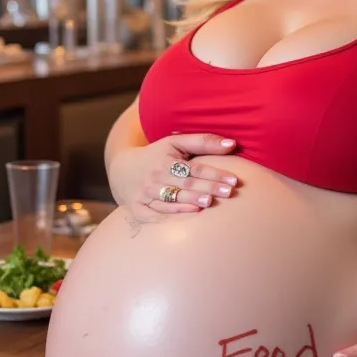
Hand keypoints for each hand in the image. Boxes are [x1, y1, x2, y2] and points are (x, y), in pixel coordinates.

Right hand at [109, 133, 238, 214]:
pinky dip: (172, 214)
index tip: (233, 180)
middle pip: (185, 184)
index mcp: (165, 161)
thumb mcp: (175, 143)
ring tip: (209, 202)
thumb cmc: (157, 156)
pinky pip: (156, 213)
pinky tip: (190, 213)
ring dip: (191, 200)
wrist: (122, 171)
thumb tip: (232, 144)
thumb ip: (203, 142)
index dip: (214, 174)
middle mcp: (154, 177)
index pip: (194, 168)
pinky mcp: (138, 209)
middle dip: (207, 188)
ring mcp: (145, 194)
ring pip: (171, 199)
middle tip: (229, 192)